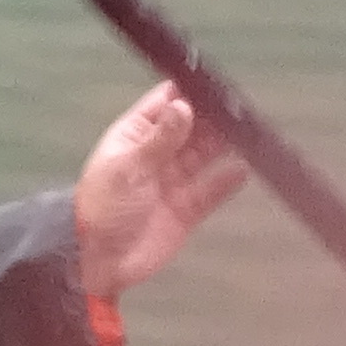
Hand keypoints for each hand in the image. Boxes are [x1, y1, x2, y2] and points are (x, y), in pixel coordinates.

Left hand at [72, 84, 247, 303]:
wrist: (99, 260)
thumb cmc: (105, 206)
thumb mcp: (129, 167)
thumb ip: (161, 139)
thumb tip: (185, 106)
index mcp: (135, 135)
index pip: (165, 104)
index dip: (188, 93)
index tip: (213, 85)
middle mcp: (157, 155)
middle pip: (190, 128)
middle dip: (212, 118)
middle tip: (239, 109)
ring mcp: (172, 182)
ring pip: (203, 157)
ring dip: (222, 145)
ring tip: (247, 133)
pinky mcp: (186, 211)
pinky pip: (210, 191)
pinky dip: (226, 182)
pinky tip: (243, 168)